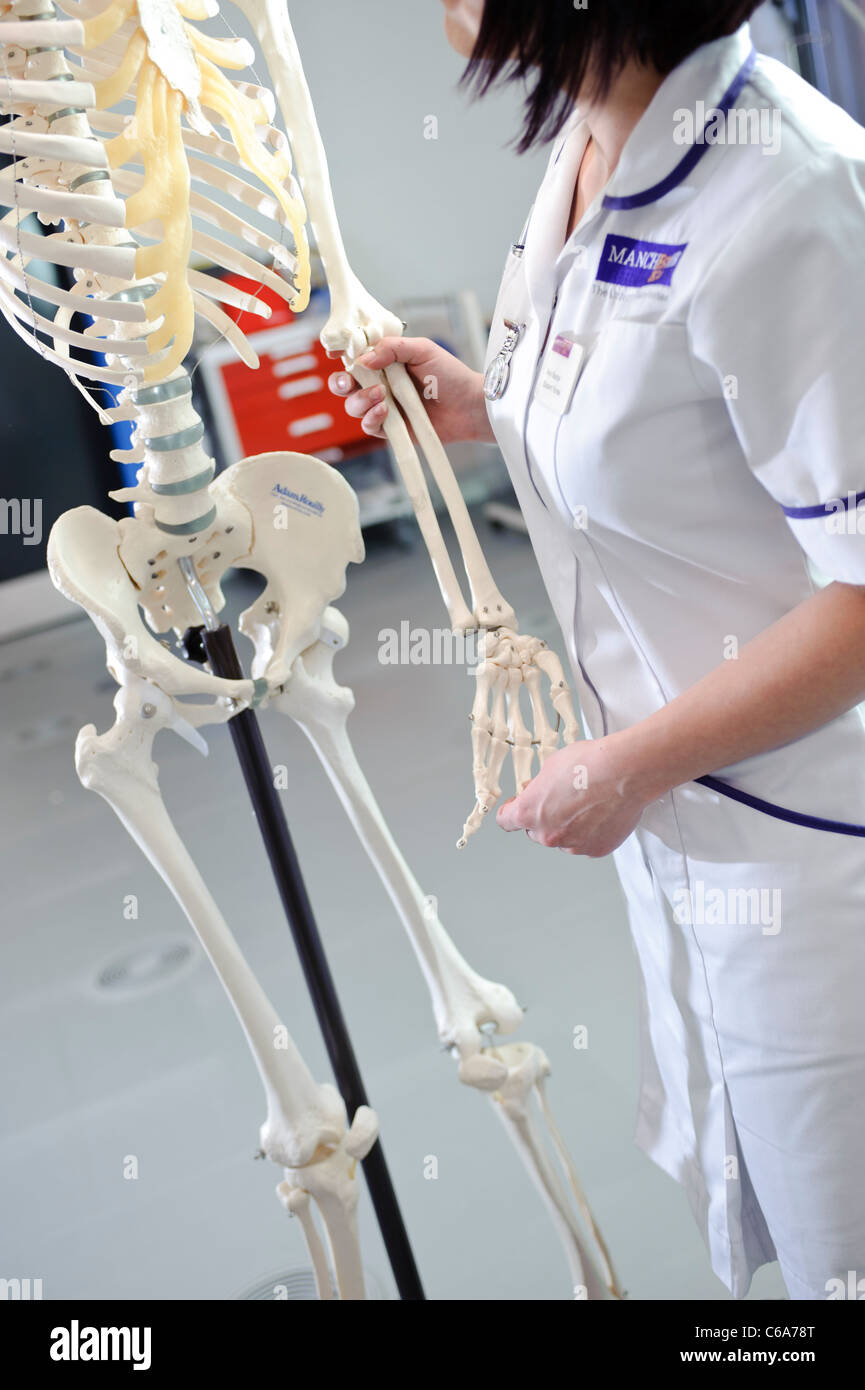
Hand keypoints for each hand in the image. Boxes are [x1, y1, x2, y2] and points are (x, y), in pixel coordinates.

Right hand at [327, 336, 493, 443]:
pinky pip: (368, 426)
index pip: (354, 358)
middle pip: (344, 384)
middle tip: (349, 381)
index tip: (336, 355)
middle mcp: (379, 384)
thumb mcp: (422, 350)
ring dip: (361, 400)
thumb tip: (363, 359)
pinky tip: (385, 411)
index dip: (341, 356)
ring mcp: (383, 407)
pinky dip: (372, 418)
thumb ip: (392, 348)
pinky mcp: (390, 429)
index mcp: (384, 362)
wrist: (468, 406)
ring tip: (382, 395)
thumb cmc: (450, 375)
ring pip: (353, 406)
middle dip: (341, 383)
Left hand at [496, 737, 654, 856]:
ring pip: (563, 839)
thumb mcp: (550, 767)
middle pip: (536, 832)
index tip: (515, 808)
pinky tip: (600, 813)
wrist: (625, 772)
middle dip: (544, 818)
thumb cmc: (591, 765)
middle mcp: (549, 835)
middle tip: (561, 800)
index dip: (511, 812)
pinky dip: (590, 832)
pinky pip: (586, 842)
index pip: (507, 821)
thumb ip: (539, 787)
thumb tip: (539, 792)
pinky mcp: (597, 849)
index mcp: (530, 813)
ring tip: (587, 803)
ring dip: (569, 827)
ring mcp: (574, 845)